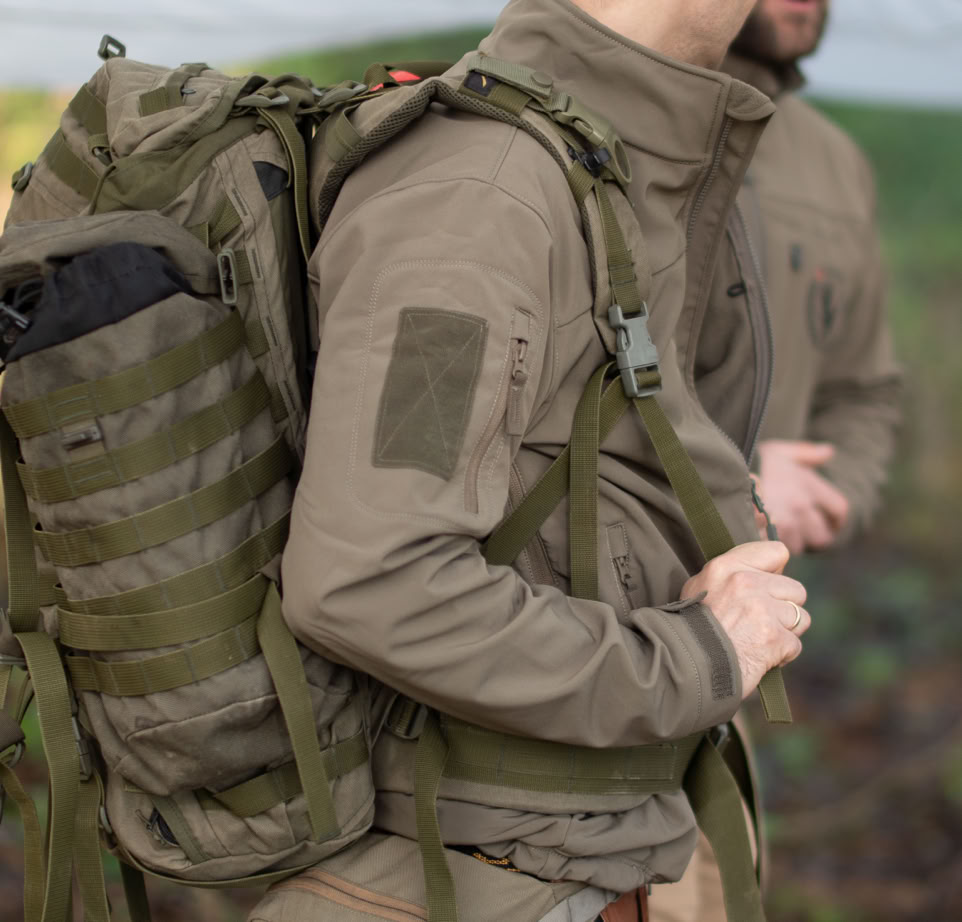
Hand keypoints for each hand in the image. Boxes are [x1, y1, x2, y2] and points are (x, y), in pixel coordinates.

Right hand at [682, 541, 809, 699]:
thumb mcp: (700, 587)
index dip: (776, 573)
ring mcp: (762, 610)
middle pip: (795, 589)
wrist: (684, 666)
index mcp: (726, 566)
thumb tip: (769, 570)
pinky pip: (794, 644)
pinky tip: (759, 657)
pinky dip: (781, 655)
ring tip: (758, 640)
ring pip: (800, 617)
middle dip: (783, 608)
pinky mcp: (774, 638)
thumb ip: (733, 573)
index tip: (765, 589)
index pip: (777, 552)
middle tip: (758, 622)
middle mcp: (746, 582)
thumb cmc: (690, 629)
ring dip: (785, 632)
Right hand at [755, 440, 849, 553]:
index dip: (837, 520)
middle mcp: (800, 505)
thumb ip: (807, 453)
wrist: (725, 470)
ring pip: (799, 546)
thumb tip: (829, 451)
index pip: (840, 510)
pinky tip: (765, 538)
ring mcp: (784, 521)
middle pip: (823, 537)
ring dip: (791, 544)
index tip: (828, 522)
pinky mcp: (766, 534)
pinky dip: (772, 548)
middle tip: (803, 533)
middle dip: (814, 537)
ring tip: (780, 535)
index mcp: (810, 486)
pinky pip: (776, 550)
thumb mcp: (781, 451)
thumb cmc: (755, 462)